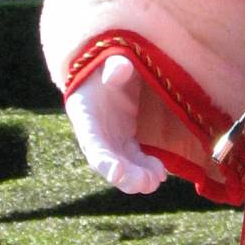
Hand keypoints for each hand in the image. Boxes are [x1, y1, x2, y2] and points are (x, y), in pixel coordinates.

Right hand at [64, 54, 166, 194]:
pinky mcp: (126, 140)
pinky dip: (146, 168)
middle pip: (108, 161)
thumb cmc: (104, 64)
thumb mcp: (107, 60)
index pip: (92, 142)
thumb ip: (113, 65)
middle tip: (145, 184)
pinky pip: (135, 159)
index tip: (116, 172)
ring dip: (138, 176)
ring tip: (156, 181)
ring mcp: (111, 139)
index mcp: (85, 115)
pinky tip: (160, 174)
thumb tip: (121, 69)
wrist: (106, 69)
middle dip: (125, 175)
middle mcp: (96, 133)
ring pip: (123, 164)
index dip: (103, 159)